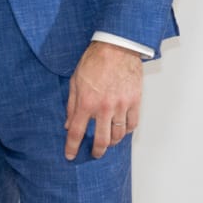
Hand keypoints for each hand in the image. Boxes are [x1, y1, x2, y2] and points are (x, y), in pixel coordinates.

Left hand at [65, 42, 143, 159]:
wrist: (117, 47)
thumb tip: (68, 124)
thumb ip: (71, 105)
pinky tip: (122, 131)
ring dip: (112, 142)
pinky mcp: (135, 101)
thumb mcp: (75, 82)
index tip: (70, 155)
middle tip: (94, 154)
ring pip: (118, 135)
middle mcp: (104, 107)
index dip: (72, 147)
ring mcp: (121, 105)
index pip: (76, 132)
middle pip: (101, 140)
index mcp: (86, 103)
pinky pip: (132, 124)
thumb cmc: (94, 61)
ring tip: (108, 143)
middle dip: (97, 151)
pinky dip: (127, 131)